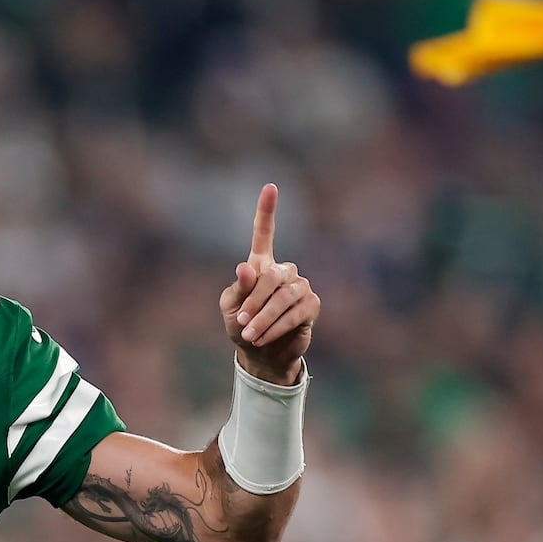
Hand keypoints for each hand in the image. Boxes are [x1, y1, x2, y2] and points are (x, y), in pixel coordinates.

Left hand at [219, 183, 318, 384]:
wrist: (261, 354)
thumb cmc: (241, 327)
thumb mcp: (231, 308)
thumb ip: (238, 288)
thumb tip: (245, 266)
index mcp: (261, 265)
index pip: (264, 234)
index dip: (266, 211)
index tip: (270, 187)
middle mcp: (283, 272)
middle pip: (269, 277)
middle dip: (253, 302)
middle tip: (241, 324)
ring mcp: (300, 286)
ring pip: (282, 297)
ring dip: (263, 318)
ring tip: (250, 335)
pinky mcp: (311, 305)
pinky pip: (294, 313)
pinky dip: (276, 327)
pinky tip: (265, 338)